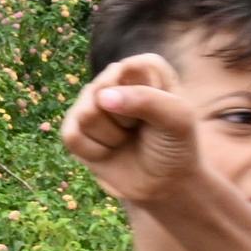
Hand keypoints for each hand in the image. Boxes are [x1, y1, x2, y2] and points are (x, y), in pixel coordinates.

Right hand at [57, 50, 204, 206]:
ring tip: (125, 140)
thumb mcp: (178, 119)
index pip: (130, 67)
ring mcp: (90, 104)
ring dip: (111, 137)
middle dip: (126, 119)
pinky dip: (95, 151)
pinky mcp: (74, 128)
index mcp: (143, 69)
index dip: (143, 93)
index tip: (161, 111)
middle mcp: (112, 81)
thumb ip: (146, 99)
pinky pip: (72, 135)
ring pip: (86, 114)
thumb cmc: (175, 146)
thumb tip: (101, 98)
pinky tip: (109, 152)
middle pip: (102, 90)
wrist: (164, 184)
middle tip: (140, 129)